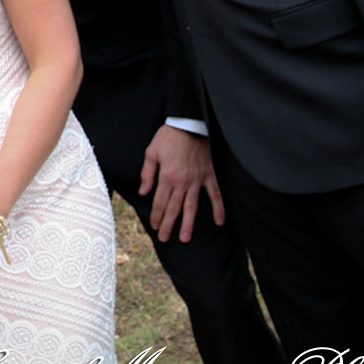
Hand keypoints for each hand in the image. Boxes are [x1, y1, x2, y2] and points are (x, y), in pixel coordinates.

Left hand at [140, 125, 224, 242]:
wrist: (189, 124)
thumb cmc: (168, 137)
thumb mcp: (151, 152)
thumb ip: (147, 173)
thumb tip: (144, 192)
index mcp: (167, 176)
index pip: (160, 202)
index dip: (157, 216)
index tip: (155, 227)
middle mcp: (182, 182)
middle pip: (174, 208)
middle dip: (168, 225)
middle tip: (165, 239)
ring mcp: (197, 180)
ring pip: (192, 206)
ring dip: (188, 224)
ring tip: (185, 238)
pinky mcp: (209, 176)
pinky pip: (215, 195)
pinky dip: (218, 208)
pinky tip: (219, 222)